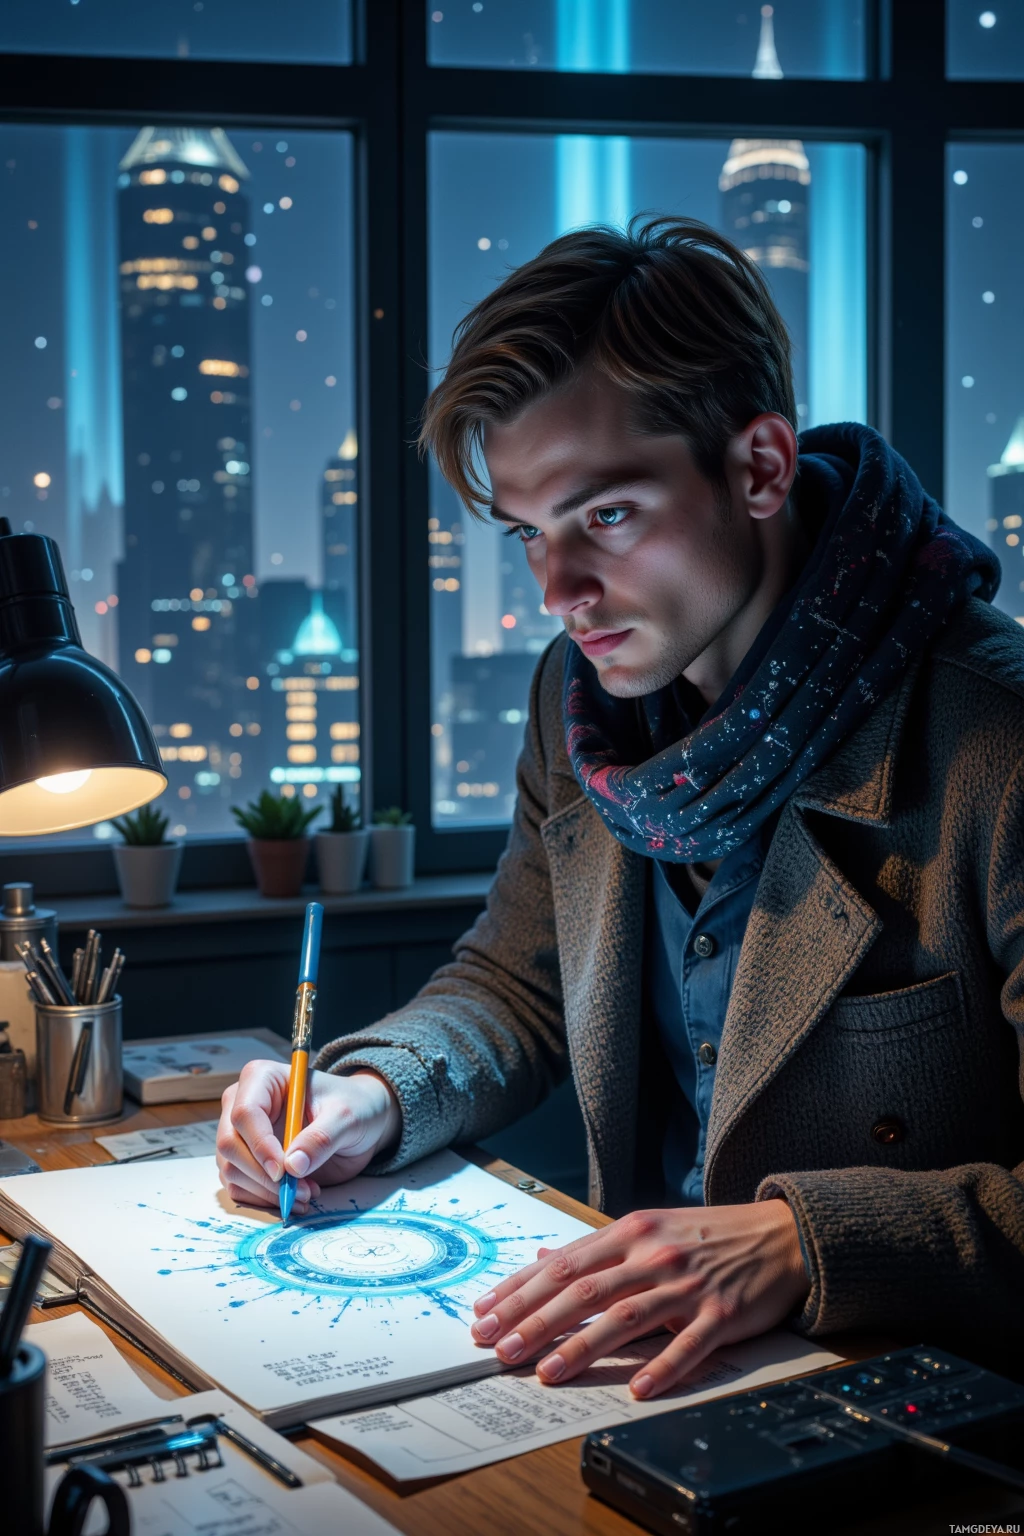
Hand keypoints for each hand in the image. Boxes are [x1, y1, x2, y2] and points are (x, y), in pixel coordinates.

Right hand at [216, 1060, 400, 1213]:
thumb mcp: (346, 1116)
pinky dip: (264, 1200)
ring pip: (232, 1170)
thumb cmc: (352, 1106)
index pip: (245, 1114)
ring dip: (267, 1192)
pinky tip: (295, 1197)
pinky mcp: (246, 1160)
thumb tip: (293, 1166)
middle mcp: (241, 1104)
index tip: (284, 1172)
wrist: (358, 1120)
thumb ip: (321, 1137)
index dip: (260, 1145)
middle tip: (301, 1192)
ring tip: (306, 1194)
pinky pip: (240, 1187)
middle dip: (263, 1176)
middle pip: (230, 1145)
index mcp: (262, 1078)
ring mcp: (240, 1134)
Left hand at [470, 1200, 808, 1398]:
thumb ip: (597, 1249)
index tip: (484, 1314)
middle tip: (498, 1348)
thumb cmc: (709, 1236)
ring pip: (625, 1317)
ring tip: (546, 1372)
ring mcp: (687, 1284)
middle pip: (584, 1291)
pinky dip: (662, 1367)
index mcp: (631, 1232)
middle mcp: (653, 1254)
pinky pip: (687, 1344)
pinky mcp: (722, 1313)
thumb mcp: (649, 1228)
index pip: (563, 1263)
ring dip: (581, 1346)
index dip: (520, 1290)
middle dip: (535, 1321)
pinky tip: (637, 1389)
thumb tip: (543, 1259)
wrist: (781, 1235)